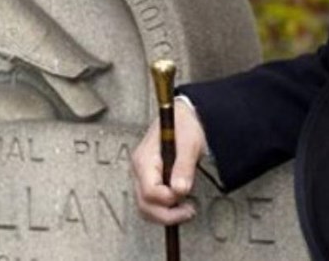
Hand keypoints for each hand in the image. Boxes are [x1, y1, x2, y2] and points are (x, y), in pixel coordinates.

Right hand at [131, 99, 206, 225]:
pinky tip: (179, 204)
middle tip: (188, 211)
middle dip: (166, 214)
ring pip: (146, 207)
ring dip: (165, 213)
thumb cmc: (184, 124)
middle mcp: (140, 170)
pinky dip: (165, 208)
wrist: (183, 115)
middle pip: (144, 204)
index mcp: (145, 160)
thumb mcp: (189, 143)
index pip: (149, 192)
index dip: (167, 199)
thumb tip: (180, 190)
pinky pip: (152, 202)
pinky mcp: (150, 180)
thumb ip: (183, 167)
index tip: (185, 197)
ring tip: (186, 209)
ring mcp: (143, 176)